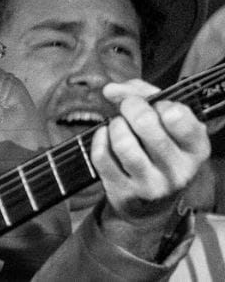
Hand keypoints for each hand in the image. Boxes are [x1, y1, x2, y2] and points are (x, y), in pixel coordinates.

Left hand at [93, 79, 208, 258]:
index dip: (159, 103)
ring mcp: (152, 184)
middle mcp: (179, 170)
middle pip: (145, 123)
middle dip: (130, 106)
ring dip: (115, 125)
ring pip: (123, 142)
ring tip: (118, 126)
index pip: (177, 115)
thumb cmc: (157, 152)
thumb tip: (112, 90)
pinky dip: (98, 140)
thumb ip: (143, 95)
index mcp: (196, 149)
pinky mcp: (125, 192)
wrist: (150, 203)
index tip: (155, 106)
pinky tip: (105, 137)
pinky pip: (102, 156)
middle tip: (128, 109)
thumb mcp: (165, 124)